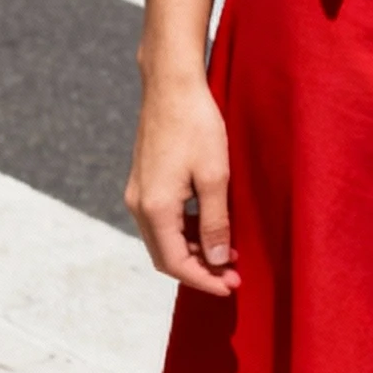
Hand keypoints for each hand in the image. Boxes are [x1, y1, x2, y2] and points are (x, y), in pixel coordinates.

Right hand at [126, 67, 238, 297]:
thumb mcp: (215, 177)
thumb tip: (218, 262)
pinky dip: (185, 233)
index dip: (204, 281)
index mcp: (155, 209)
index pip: (176, 263)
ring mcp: (138, 193)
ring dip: (194, 252)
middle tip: (233, 276)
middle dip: (200, 271)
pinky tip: (212, 228)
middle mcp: (139, 205)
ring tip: (229, 254)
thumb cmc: (196, 126)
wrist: (171, 85)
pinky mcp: (144, 182)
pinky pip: (162, 221)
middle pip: (165, 257)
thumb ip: (216, 223)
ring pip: (163, 240)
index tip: (231, 286)